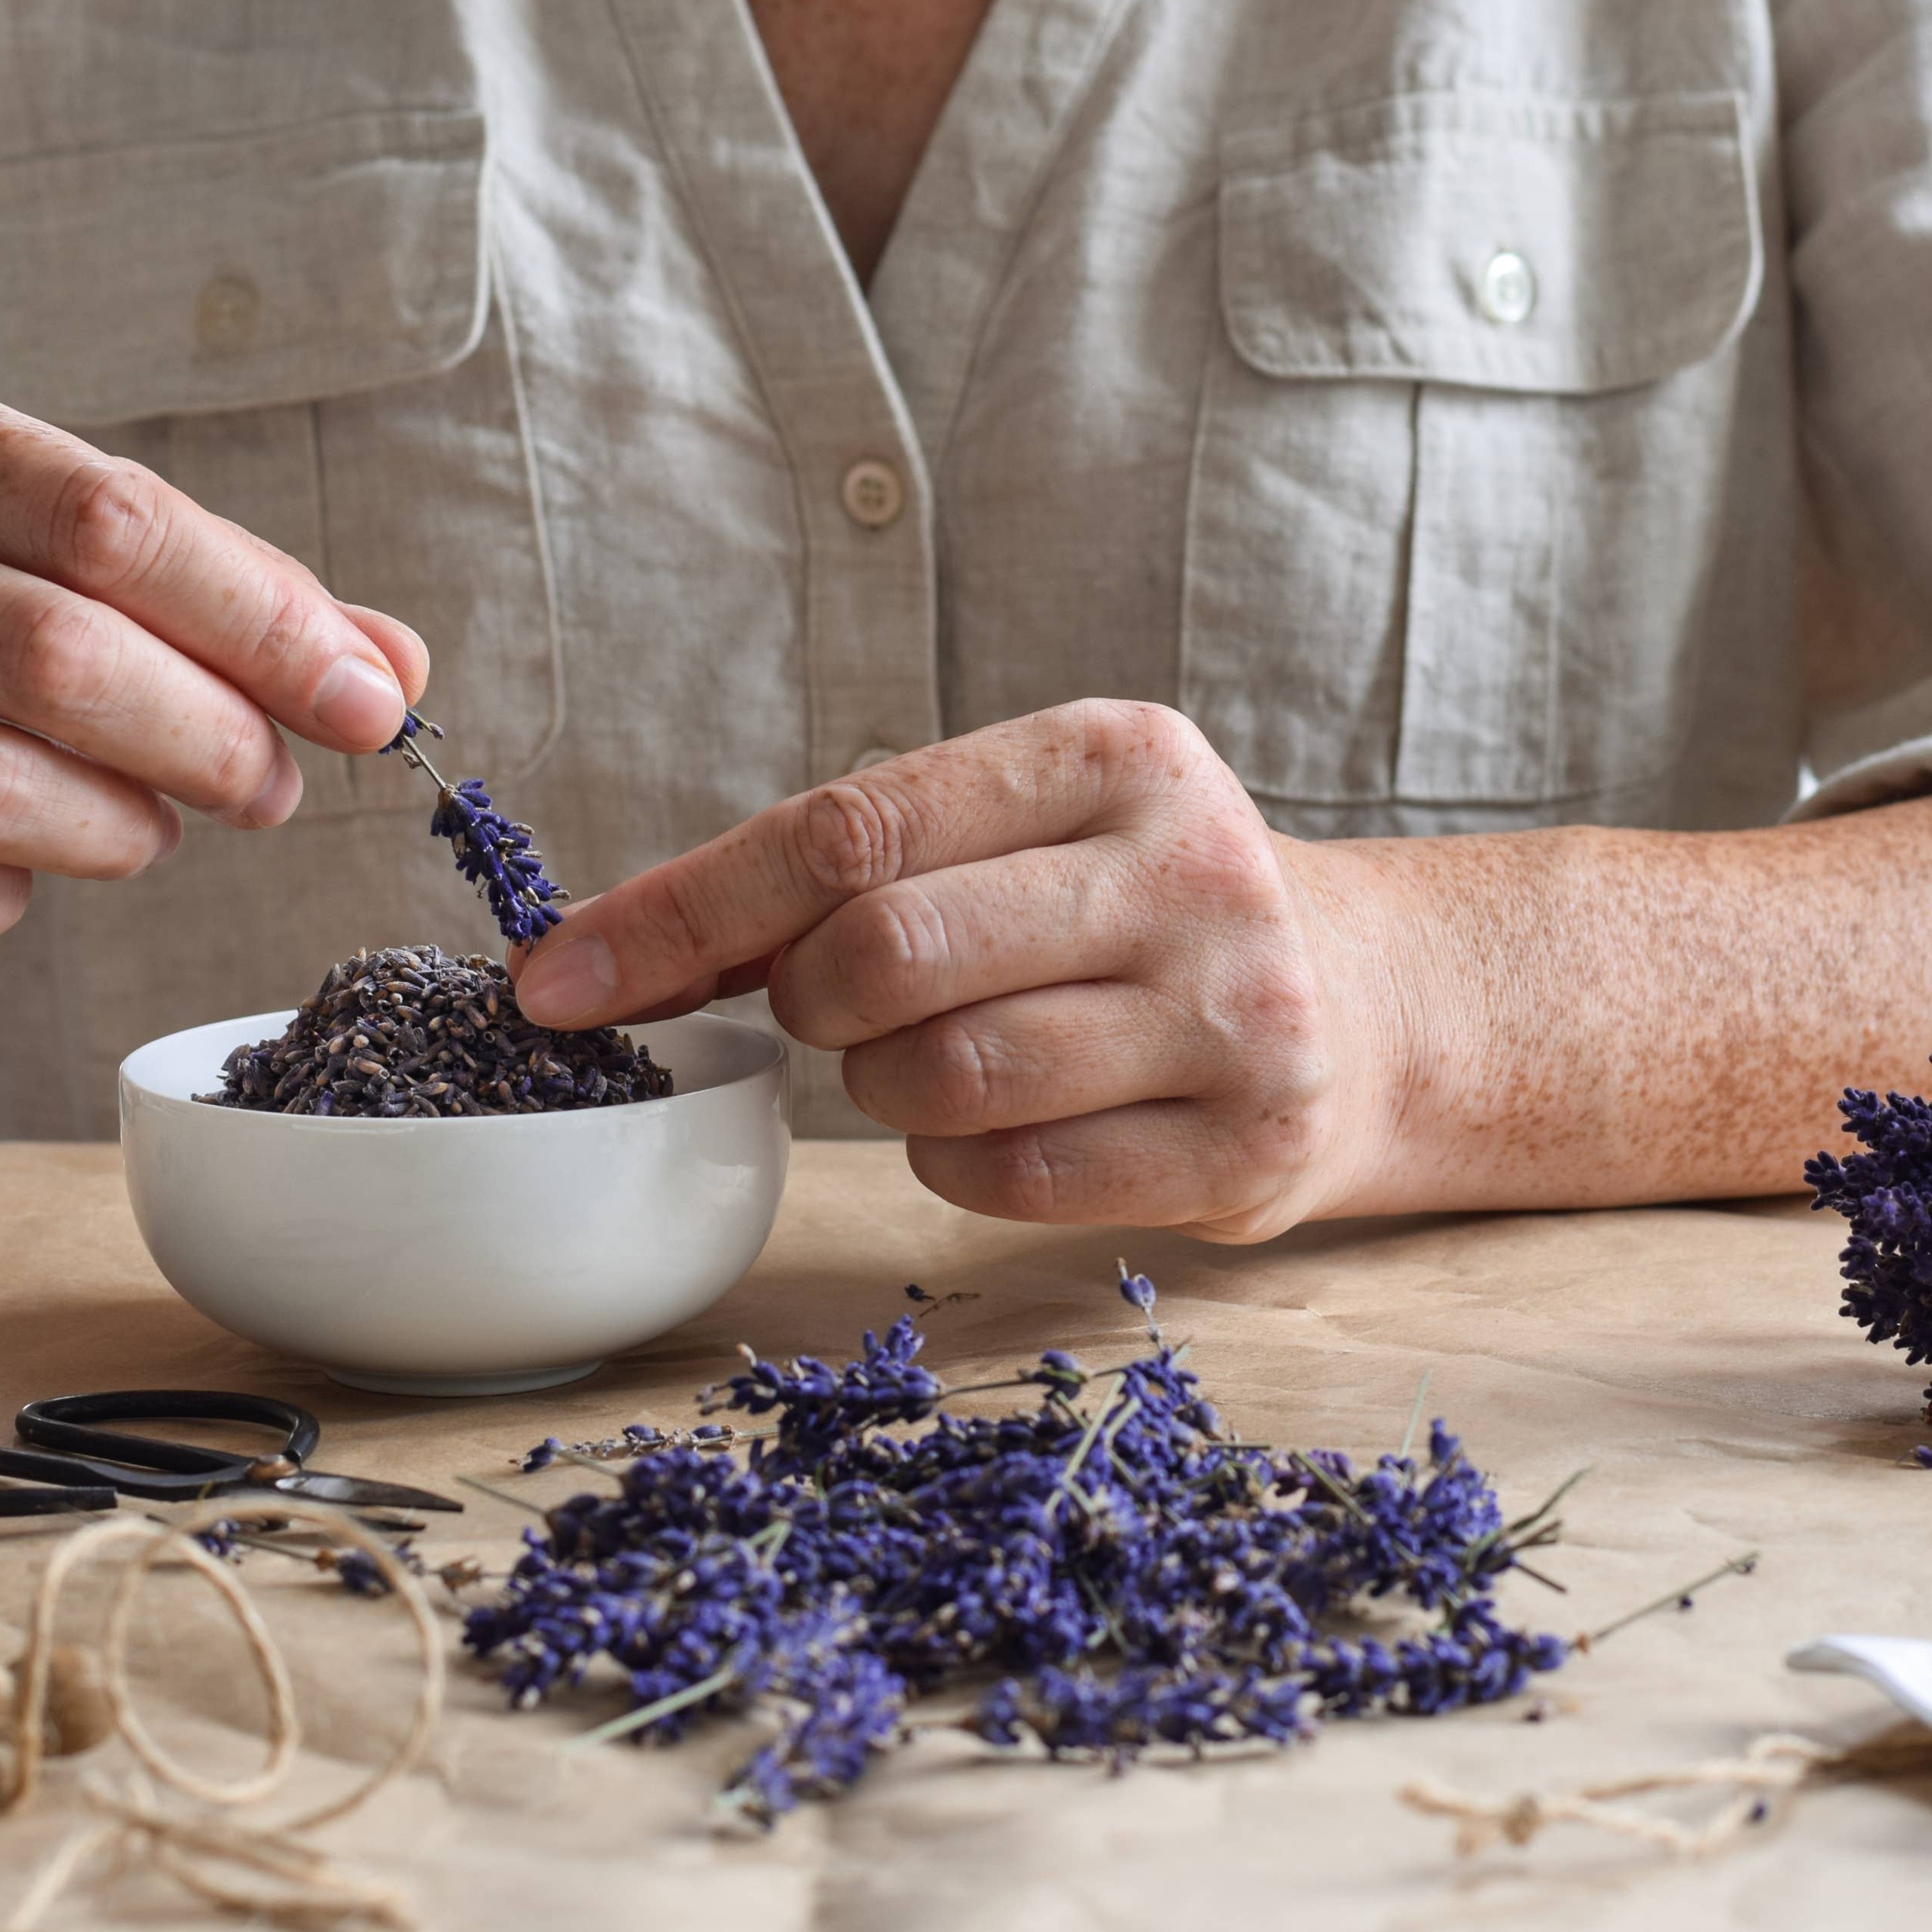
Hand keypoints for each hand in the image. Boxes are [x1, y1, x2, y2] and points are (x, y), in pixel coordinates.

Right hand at [0, 369, 427, 945]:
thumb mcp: (55, 542)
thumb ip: (229, 590)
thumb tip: (394, 670)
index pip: (114, 521)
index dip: (266, 623)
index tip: (367, 703)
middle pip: (58, 657)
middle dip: (209, 739)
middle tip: (270, 786)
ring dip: (117, 831)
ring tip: (149, 824)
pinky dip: (3, 901)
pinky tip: (23, 867)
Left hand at [510, 700, 1386, 1240]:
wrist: (1373, 1006)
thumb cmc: (1140, 908)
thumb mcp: (1029, 826)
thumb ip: (853, 862)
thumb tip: (610, 952)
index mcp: (1112, 754)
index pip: (846, 829)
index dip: (681, 912)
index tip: (557, 981)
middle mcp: (1186, 870)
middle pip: (882, 954)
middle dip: (806, 999)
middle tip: (833, 1003)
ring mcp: (1231, 1014)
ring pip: (939, 1078)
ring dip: (882, 1085)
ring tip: (937, 1053)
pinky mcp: (1243, 1147)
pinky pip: (1006, 1177)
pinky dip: (952, 1160)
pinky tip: (999, 1119)